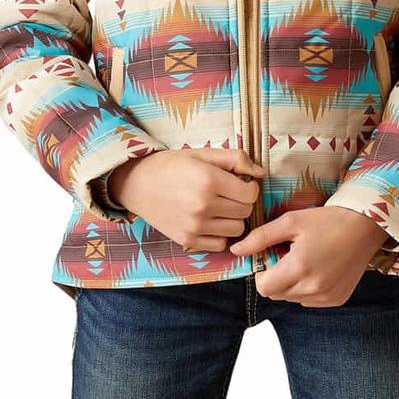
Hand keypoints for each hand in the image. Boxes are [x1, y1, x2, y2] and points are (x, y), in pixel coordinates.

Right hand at [107, 148, 264, 251]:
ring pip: (237, 229)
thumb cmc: (171, 165)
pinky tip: (210, 220)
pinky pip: (220, 244)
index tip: (239, 183)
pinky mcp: (187, 240)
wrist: (136, 183)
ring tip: (219, 206)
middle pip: (245, 212)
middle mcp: (203, 206)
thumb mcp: (203, 153)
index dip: (250, 187)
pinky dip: (220, 234)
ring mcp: (195, 226)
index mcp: (209, 180)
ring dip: (233, 218)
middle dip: (242, 201)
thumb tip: (261, 173)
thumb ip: (235, 159)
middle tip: (228, 193)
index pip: (250, 194)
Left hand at [228, 206, 391, 306]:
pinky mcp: (337, 300)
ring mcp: (327, 297)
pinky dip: (308, 288)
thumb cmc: (327, 220)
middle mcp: (313, 288)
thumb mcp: (291, 221)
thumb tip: (236, 250)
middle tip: (290, 253)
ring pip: (293, 298)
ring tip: (306, 258)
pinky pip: (310, 300)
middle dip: (276, 276)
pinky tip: (319, 267)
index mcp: (299, 268)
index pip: (264, 287)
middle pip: (277, 294)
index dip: (262, 272)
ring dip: (292, 283)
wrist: (365, 226)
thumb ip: (261, 237)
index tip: (272, 256)